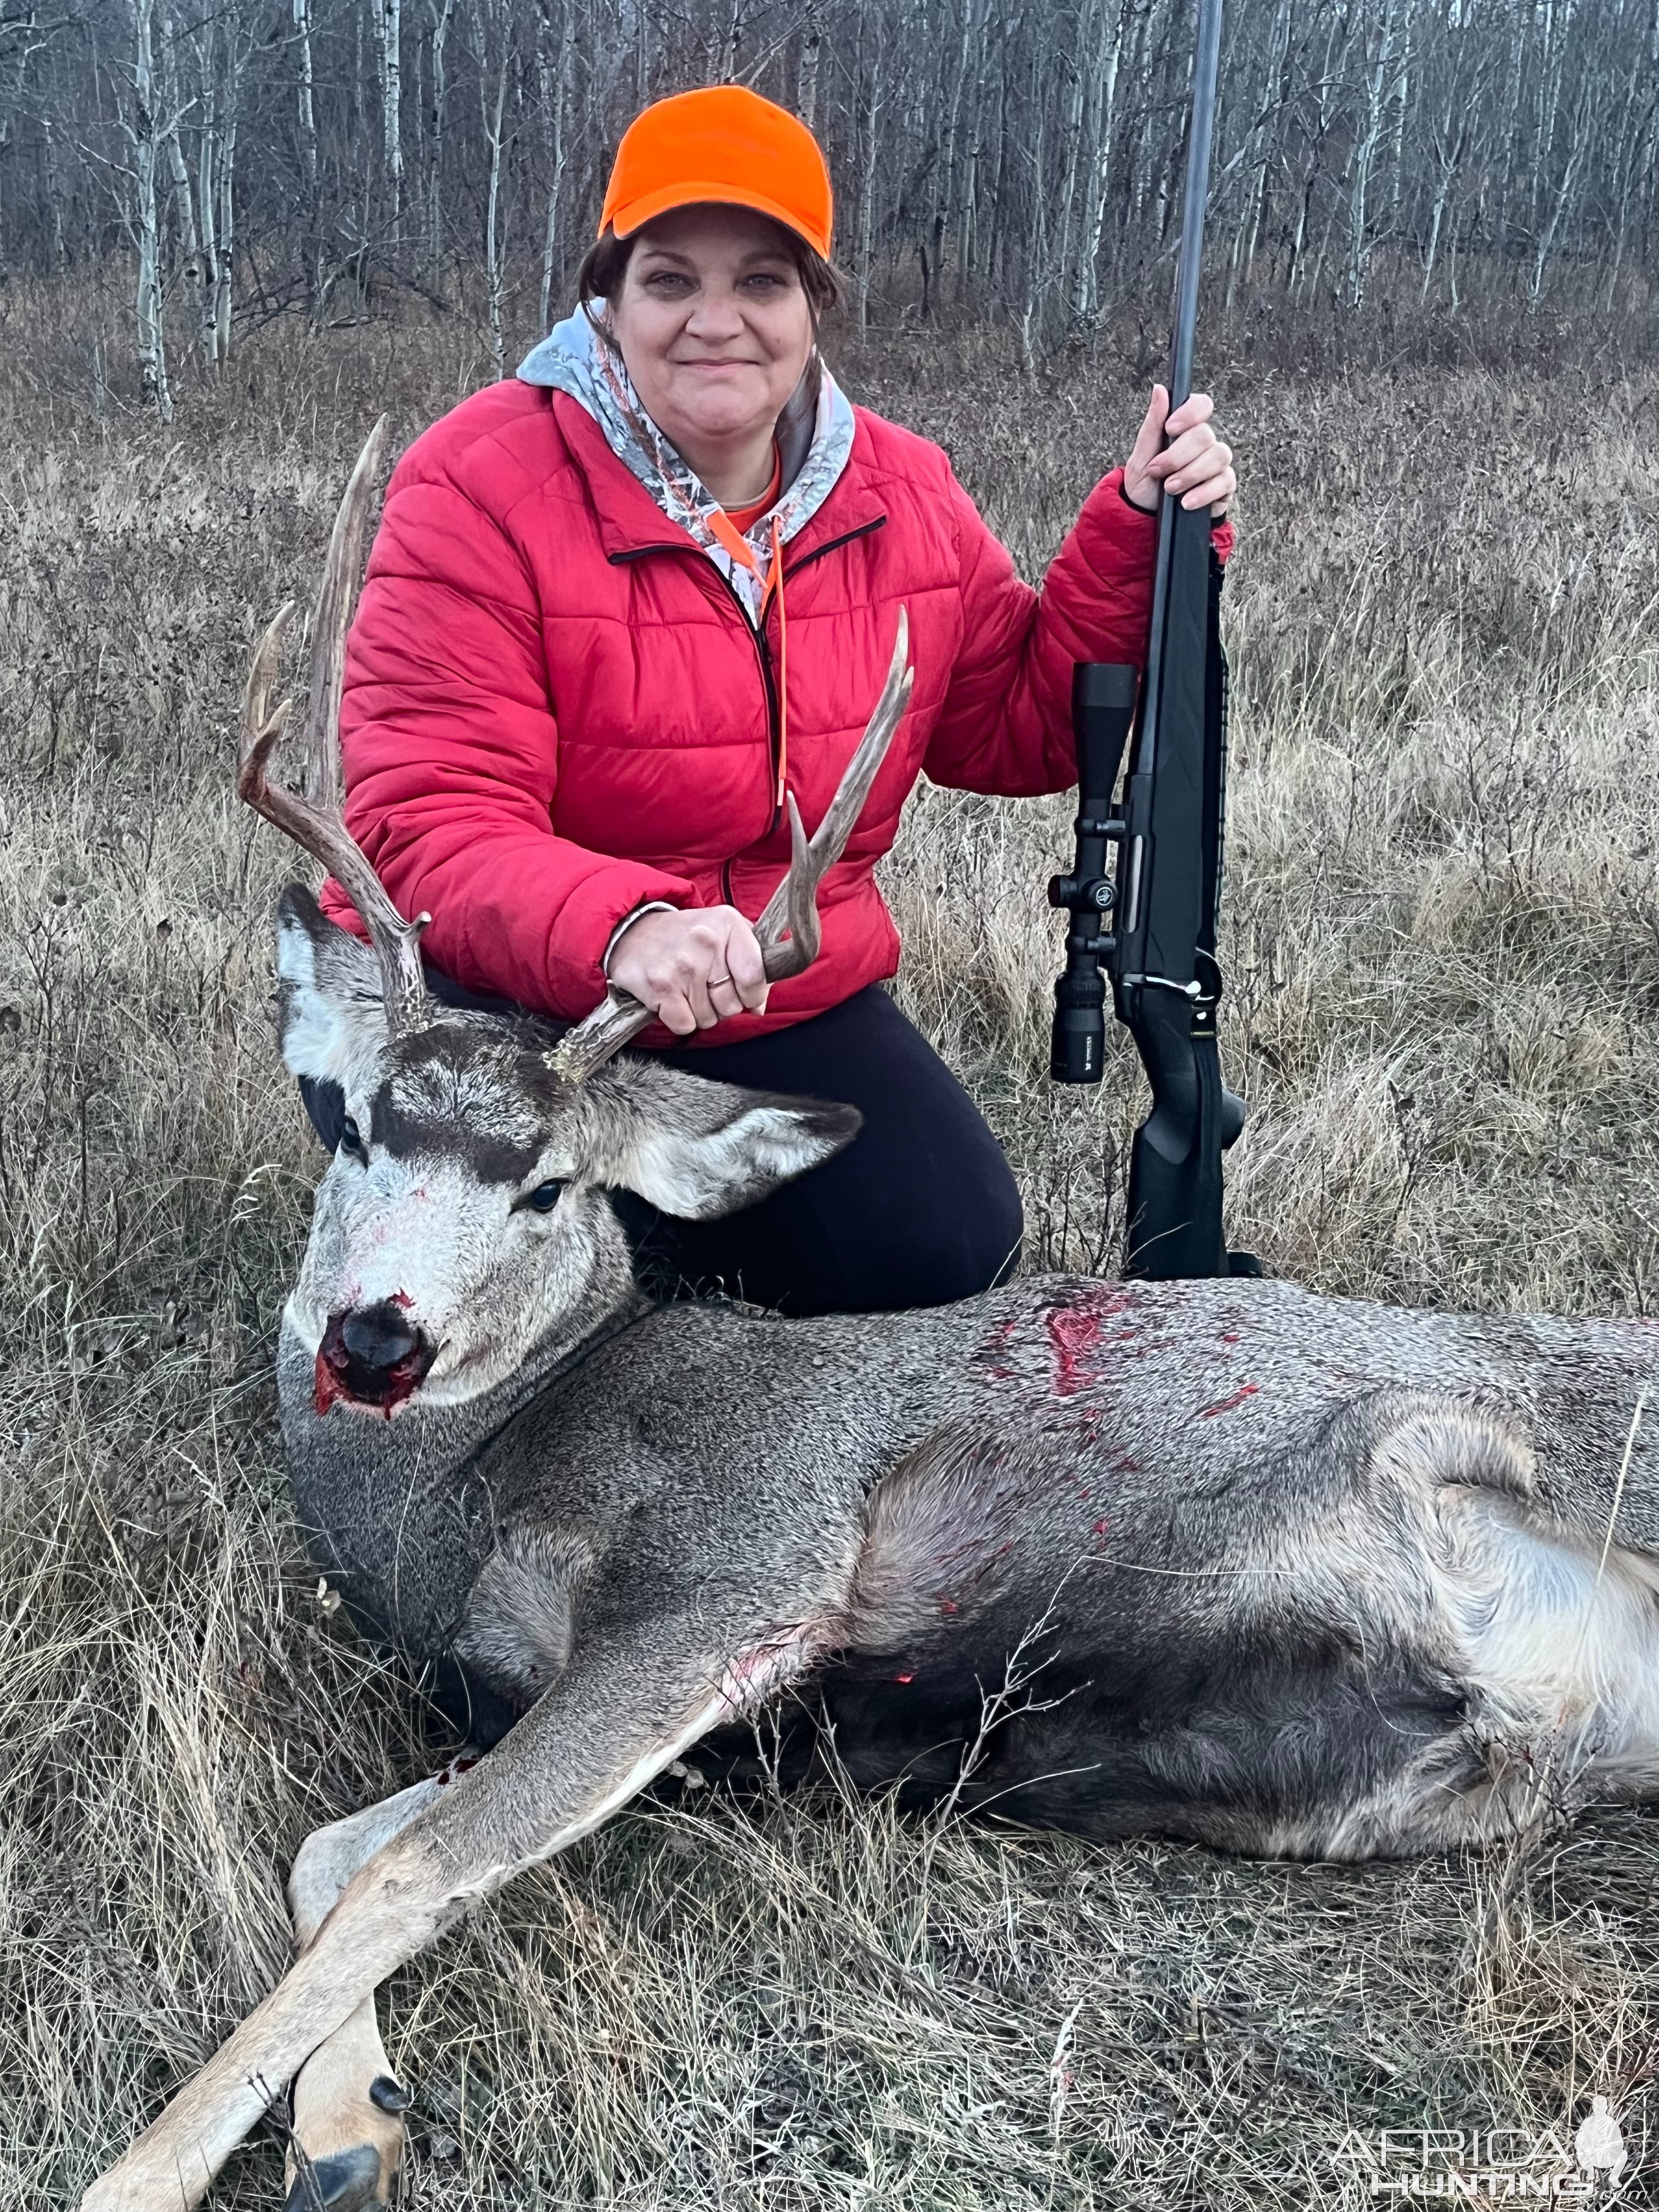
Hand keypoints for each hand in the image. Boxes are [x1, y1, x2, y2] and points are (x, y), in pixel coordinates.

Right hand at [606, 905, 768, 1035]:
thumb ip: (750, 963)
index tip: (743, 993)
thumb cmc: (684, 936)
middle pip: (732, 1004)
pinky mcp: (661, 987)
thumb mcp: (723, 932)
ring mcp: (683, 966)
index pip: (755, 976)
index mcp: (728, 925)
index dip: (753, 994)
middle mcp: (706, 943)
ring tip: (685, 988)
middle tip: (704, 986)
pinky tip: (672, 998)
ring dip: (698, 1011)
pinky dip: (679, 1019)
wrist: (632, 933)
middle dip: (721, 1004)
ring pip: (708, 1018)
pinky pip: (686, 1025)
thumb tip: (759, 1005)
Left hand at [1122, 385, 1234, 516]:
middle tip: (1158, 471)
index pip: (1201, 405)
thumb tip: (1159, 389)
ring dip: (1190, 474)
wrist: (1147, 516)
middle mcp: (1206, 442)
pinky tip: (1186, 502)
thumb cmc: (1145, 482)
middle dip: (1178, 456)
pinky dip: (1203, 493)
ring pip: (1218, 456)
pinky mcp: (1224, 486)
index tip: (1171, 428)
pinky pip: (1224, 482)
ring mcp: (1217, 463)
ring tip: (1170, 488)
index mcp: (1186, 428)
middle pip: (1205, 435)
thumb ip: (1152, 423)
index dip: (1190, 413)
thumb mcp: (1141, 454)